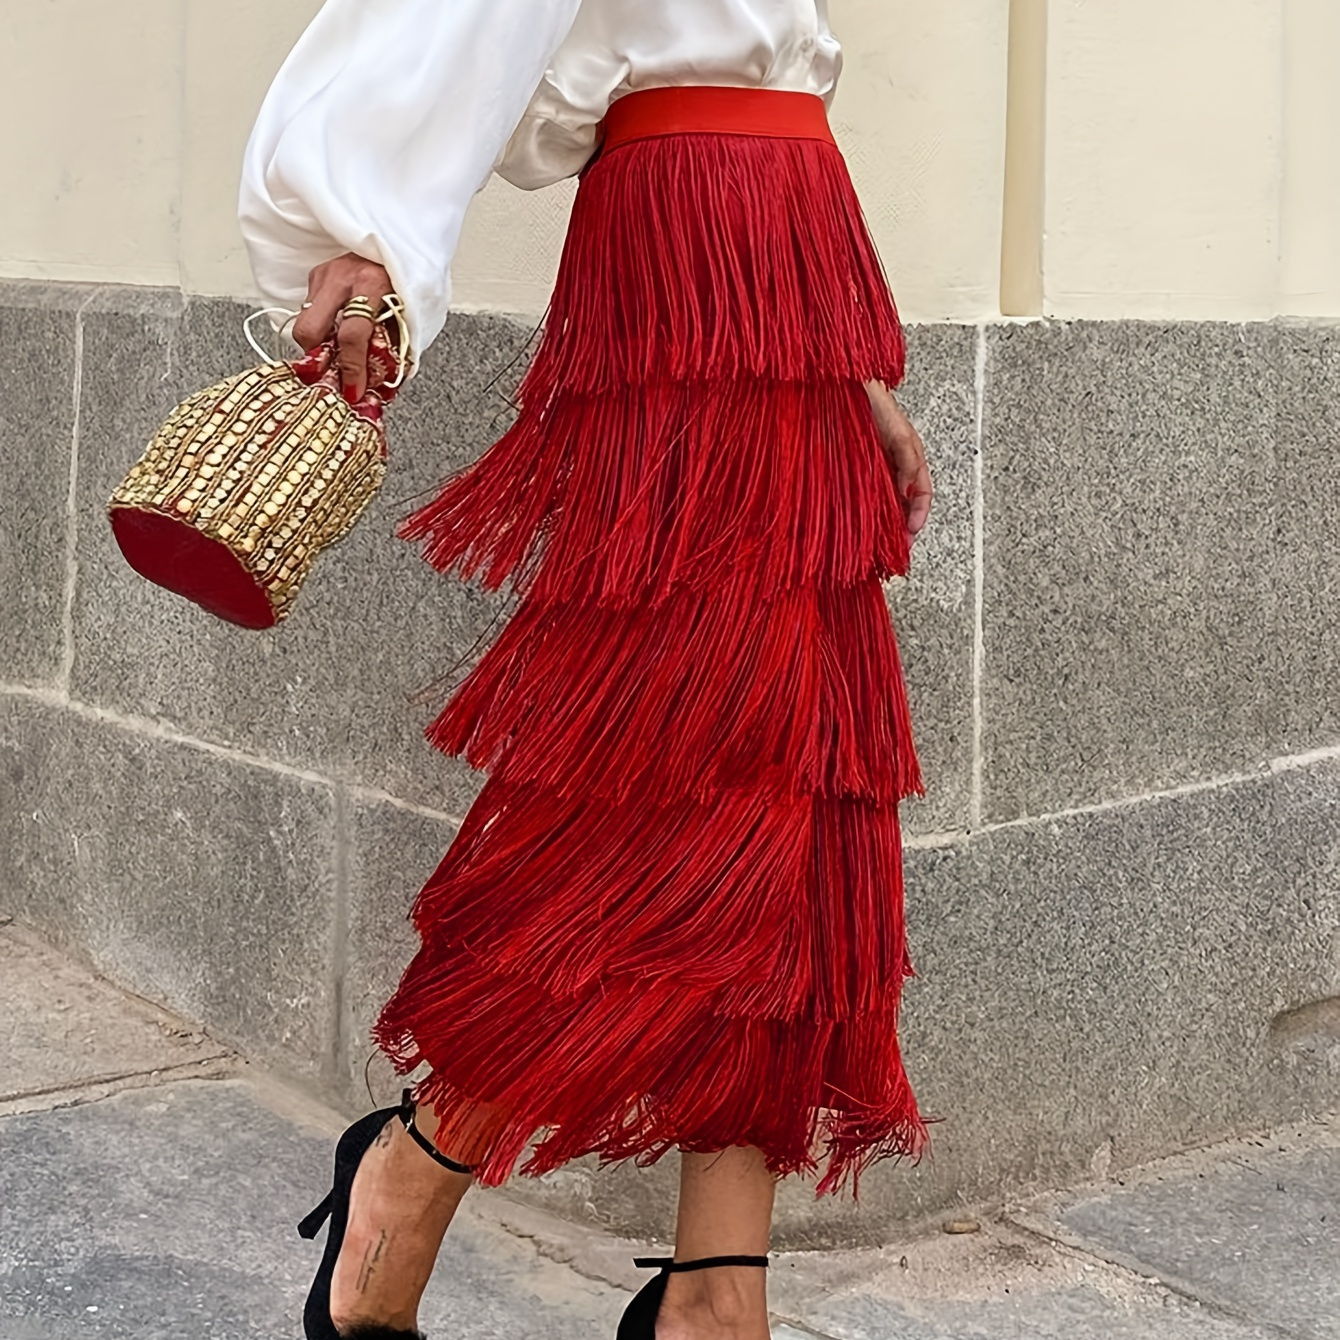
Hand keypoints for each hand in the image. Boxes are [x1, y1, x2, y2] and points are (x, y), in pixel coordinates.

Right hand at [292, 252, 394, 403]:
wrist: (403, 241)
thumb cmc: (407, 279)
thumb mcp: (409, 313)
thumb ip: (393, 347)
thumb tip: (378, 384)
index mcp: (372, 285)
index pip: (352, 335)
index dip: (352, 369)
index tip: (354, 390)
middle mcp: (343, 277)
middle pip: (310, 330)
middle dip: (317, 358)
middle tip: (333, 373)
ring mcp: (325, 273)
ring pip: (305, 322)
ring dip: (320, 344)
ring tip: (338, 353)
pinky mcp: (317, 273)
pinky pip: (310, 310)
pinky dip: (322, 326)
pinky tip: (338, 330)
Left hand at [866, 380, 932, 539]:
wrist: (842, 386)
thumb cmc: (873, 401)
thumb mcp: (899, 433)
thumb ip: (908, 461)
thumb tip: (908, 491)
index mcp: (910, 457)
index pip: (922, 493)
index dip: (919, 515)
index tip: (911, 532)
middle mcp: (893, 465)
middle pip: (903, 503)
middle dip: (902, 526)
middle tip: (896, 547)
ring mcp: (874, 468)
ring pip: (884, 502)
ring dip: (884, 522)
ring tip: (879, 541)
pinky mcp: (855, 469)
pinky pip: (863, 494)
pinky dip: (865, 510)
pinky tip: (860, 521)